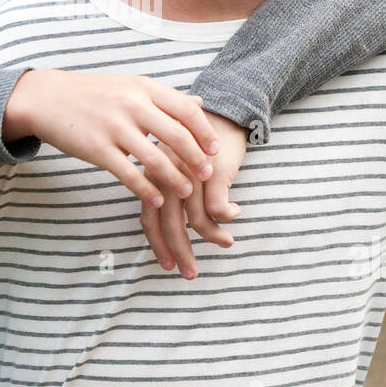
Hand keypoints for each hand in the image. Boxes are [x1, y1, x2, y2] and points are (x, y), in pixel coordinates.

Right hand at [3, 70, 219, 209]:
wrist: (47, 98)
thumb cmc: (93, 94)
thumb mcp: (131, 85)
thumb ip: (165, 97)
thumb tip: (200, 103)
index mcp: (143, 88)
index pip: (185, 110)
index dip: (204, 131)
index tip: (215, 149)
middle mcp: (131, 105)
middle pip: (176, 135)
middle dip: (196, 158)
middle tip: (207, 174)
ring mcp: (113, 127)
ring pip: (154, 158)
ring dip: (175, 179)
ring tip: (187, 192)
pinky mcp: (97, 148)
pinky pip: (128, 174)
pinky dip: (146, 190)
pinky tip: (157, 200)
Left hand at [139, 112, 245, 275]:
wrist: (222, 112)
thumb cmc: (199, 146)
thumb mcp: (178, 169)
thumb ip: (170, 196)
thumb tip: (173, 235)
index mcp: (154, 176)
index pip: (148, 218)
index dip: (157, 245)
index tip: (167, 265)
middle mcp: (168, 176)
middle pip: (170, 224)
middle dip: (180, 253)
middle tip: (190, 274)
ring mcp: (190, 173)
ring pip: (197, 221)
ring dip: (214, 237)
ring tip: (227, 242)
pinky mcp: (213, 171)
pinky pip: (218, 208)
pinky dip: (227, 217)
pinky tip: (236, 213)